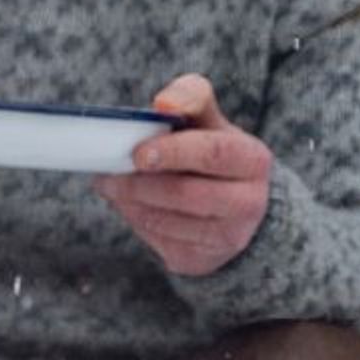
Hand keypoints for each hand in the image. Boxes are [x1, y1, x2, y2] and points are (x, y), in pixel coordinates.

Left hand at [98, 73, 273, 275]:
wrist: (234, 206)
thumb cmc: (212, 152)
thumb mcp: (209, 121)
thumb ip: (190, 99)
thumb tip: (164, 104)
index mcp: (253, 160)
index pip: (214, 153)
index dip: (173, 152)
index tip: (138, 153)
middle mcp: (248, 203)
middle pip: (186, 194)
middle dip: (139, 184)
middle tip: (107, 174)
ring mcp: (228, 238)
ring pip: (167, 222)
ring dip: (130, 203)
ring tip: (111, 185)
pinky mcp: (203, 260)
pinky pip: (159, 242)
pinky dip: (136, 221)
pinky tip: (129, 204)